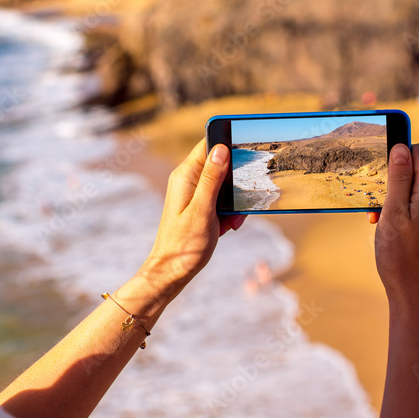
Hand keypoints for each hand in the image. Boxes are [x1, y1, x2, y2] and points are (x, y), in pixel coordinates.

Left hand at [138, 139, 244, 300]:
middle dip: (235, 182)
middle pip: (221, 165)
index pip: (209, 145)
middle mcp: (187, 180)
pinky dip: (228, 212)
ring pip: (224, 185)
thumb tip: (221, 148)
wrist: (172, 272)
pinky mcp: (199, 206)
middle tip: (237, 205)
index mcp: (185, 175)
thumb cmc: (185, 244)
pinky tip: (226, 227)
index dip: (228, 145)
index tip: (246, 156)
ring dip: (233, 201)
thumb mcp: (203, 210)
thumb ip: (212, 179)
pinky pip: (220, 200)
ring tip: (230, 222)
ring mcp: (193, 193)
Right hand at [372, 143, 418, 310]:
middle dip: (393, 182)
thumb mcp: (393, 213)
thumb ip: (398, 179)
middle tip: (376, 206)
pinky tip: (392, 233)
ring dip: (395, 200)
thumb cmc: (400, 257)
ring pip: (416, 192)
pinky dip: (403, 214)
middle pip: (416, 171)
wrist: (417, 296)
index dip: (399, 154)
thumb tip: (402, 147)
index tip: (380, 170)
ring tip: (381, 223)